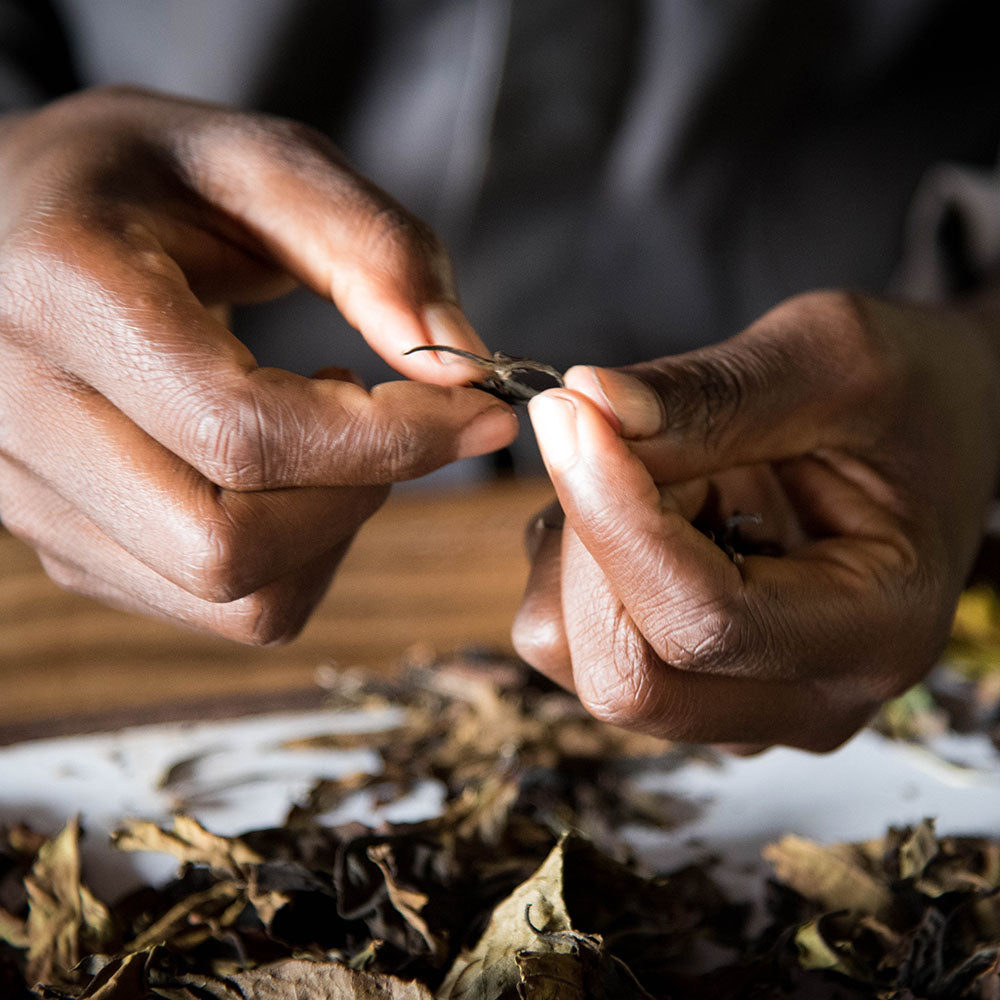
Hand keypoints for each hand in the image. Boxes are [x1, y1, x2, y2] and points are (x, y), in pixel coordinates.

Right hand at [0, 87, 516, 641]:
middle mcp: (15, 413)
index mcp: (59, 293)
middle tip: (388, 415)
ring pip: (228, 596)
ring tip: (328, 430)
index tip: (477, 410)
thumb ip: (373, 249)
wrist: (23, 223)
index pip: (243, 432)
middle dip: (357, 495)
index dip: (391, 438)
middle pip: (227, 546)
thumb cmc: (147, 180)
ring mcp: (29, 496)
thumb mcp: (263, 161)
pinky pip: (216, 605)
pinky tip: (283, 471)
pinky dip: (294, 557)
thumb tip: (463, 364)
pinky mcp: (64, 543)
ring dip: (328, 530)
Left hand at [514, 291, 999, 750]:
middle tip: (606, 437)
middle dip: (587, 548)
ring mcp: (744, 705)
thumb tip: (588, 401)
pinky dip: (577, 568)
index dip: (613, 517)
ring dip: (577, 554)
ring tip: (651, 471)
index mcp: (874, 633)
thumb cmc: (911, 396)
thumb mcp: (836, 360)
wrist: (938, 431)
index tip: (567, 413)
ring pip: (586, 665)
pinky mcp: (696, 683)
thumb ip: (713, 394)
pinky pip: (582, 643)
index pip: (702, 621)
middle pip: (627, 678)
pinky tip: (639, 509)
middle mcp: (806, 700)